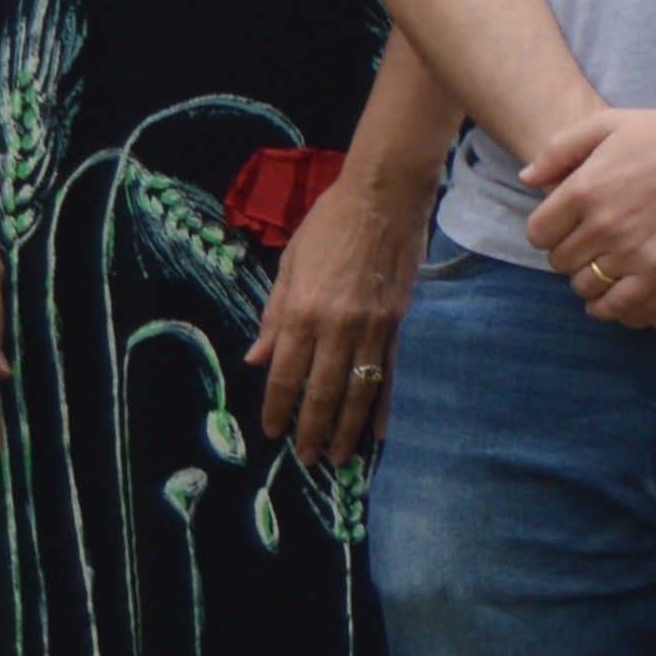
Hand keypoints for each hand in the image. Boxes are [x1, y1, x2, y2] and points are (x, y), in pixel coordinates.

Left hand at [248, 164, 429, 466]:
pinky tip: (381, 429)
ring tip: (338, 455)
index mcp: (302, 310)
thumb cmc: (329, 223)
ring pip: (358, 390)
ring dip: (347, 427)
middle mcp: (336, 326)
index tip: (273, 432)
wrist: (384, 197)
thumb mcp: (289, 264)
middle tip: (307, 459)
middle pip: (322, 391)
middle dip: (312, 429)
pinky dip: (384, 403)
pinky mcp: (397, 322)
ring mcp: (371, 326)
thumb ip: (274, 315)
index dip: (278, 408)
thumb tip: (257, 359)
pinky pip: (388, 371)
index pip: (286, 374)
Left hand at [521, 99, 655, 309]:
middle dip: (566, 254)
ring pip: (584, 283)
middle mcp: (602, 223)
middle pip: (559, 260)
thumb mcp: (607, 124)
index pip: (538, 232)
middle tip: (584, 246)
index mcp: (583, 188)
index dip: (545, 232)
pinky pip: (617, 302)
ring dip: (586, 278)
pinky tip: (607, 299)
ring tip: (599, 268)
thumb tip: (527, 179)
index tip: (561, 228)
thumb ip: (559, 149)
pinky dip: (605, 306)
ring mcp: (631, 249)